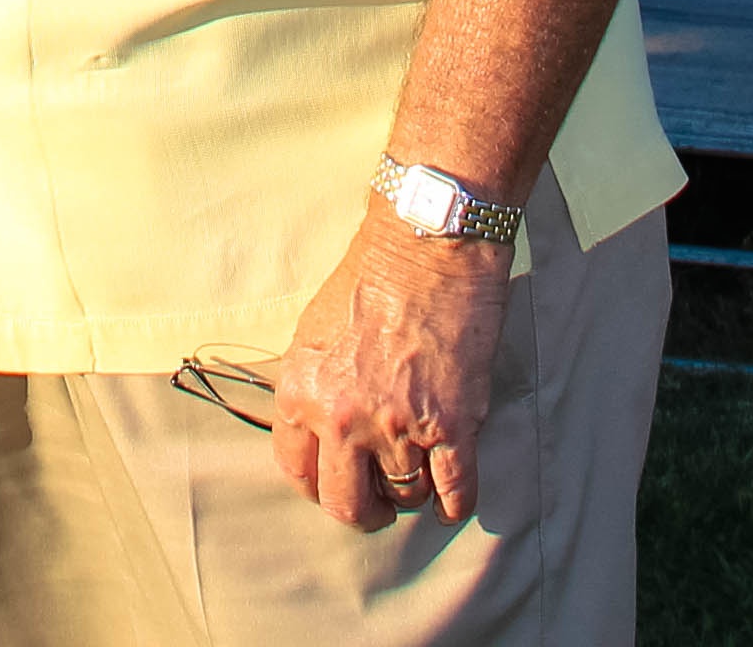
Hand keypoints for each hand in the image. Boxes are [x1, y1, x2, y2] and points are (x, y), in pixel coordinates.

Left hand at [270, 214, 507, 529]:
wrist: (429, 243)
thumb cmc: (373, 274)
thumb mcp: (313, 332)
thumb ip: (312, 387)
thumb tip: (319, 430)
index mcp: (300, 395)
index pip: (298, 472)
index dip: (321, 485)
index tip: (337, 485)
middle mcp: (342, 419)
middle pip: (348, 503)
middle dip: (365, 510)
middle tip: (378, 505)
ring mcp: (397, 426)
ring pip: (404, 494)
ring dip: (412, 492)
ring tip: (419, 478)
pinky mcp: (451, 425)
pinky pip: (453, 490)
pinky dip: (454, 503)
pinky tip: (451, 500)